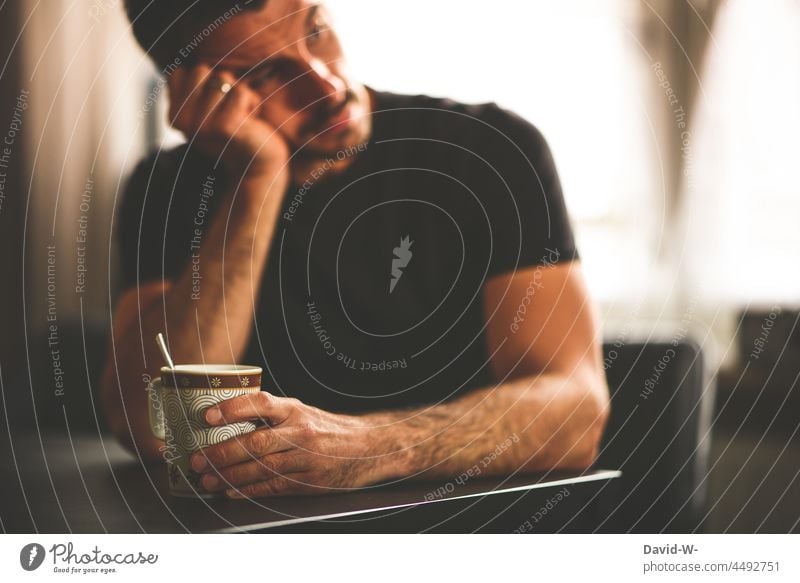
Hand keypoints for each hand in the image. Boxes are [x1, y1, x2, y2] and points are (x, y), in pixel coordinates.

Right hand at [167, 64, 289, 183]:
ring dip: (239, 92)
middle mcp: (183, 123)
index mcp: (174, 117)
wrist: (257, 161)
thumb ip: (191, 88)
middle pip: (200, 70)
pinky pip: (241, 91)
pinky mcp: (224, 127)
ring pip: (223, 78)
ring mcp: (202, 126)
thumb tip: (183, 66)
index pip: (180, 72)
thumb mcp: (205, 109)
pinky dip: (252, 100)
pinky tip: (251, 120)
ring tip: (241, 115)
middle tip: (230, 109)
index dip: (204, 82)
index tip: (214, 107)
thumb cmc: (232, 130)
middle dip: (222, 82)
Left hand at [189, 393, 385, 497]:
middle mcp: (300, 431)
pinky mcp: (308, 481)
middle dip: (222, 453)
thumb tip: (224, 420)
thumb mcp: (301, 412)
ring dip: (229, 476)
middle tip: (197, 460)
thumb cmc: (325, 428)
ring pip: (261, 468)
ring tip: (206, 480)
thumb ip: (270, 416)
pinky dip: (248, 490)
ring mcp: (305, 458)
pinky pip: (273, 486)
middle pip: (255, 442)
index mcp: (294, 409)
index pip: (260, 403)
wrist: (366, 447)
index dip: (232, 409)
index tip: (208, 416)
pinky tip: (230, 491)